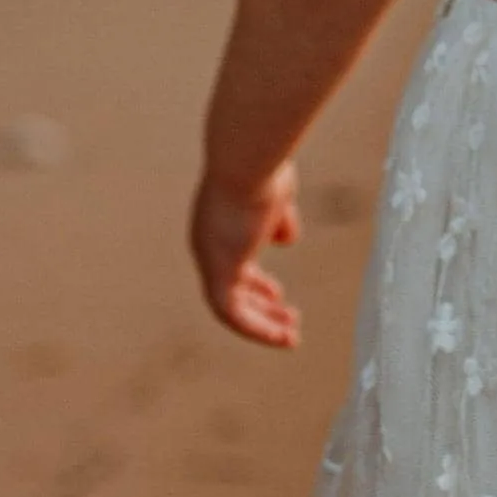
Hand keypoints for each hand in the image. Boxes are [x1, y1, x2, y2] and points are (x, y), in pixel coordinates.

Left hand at [191, 162, 300, 348]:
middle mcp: (206, 243)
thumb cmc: (265, 168)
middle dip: (261, 307)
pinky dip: (256, 328)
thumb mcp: (277, 196)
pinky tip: (281, 336)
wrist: (248, 160)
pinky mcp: (218, 270)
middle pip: (230, 286)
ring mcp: (209, 257)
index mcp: (217, 224)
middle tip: (289, 319)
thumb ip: (278, 219)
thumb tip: (286, 239)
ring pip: (229, 306)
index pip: (232, 262)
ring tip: (290, 336)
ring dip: (261, 324)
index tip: (278, 294)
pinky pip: (232, 313)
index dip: (256, 283)